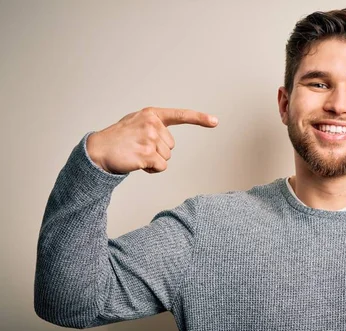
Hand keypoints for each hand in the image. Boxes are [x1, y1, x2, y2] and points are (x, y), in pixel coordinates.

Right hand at [86, 107, 217, 173]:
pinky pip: (161, 167)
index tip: (215, 121)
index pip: (180, 115)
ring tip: (136, 154)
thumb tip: (167, 139)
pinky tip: (138, 163)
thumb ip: (154, 125)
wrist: (98, 150)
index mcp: (151, 114)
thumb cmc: (118, 139)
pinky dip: (152, 169)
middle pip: (171, 146)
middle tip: (138, 148)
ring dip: (154, 161)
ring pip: (167, 157)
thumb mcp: (136, 123)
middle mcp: (152, 124)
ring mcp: (150, 138)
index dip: (199, 119)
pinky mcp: (147, 153)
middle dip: (158, 151)